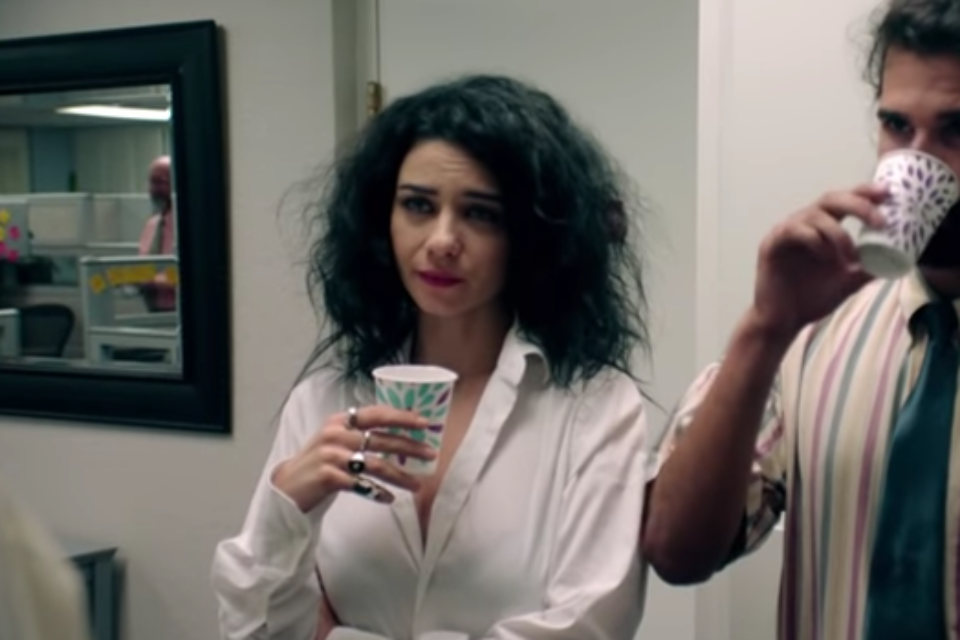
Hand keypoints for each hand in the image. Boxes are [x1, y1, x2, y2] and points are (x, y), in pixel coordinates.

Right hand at [272, 405, 435, 511]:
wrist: (287, 487)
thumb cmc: (319, 463)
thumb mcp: (335, 440)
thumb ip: (360, 433)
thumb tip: (400, 434)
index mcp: (339, 421)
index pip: (376, 414)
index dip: (402, 417)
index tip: (424, 423)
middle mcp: (335, 434)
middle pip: (381, 439)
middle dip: (410, 447)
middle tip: (431, 454)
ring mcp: (331, 455)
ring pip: (376, 465)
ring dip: (400, 476)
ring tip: (417, 484)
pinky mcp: (328, 477)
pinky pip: (362, 485)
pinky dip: (378, 492)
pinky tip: (389, 498)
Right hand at [751, 183, 887, 339]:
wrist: (783, 321)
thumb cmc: (811, 299)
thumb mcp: (848, 282)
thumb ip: (868, 269)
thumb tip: (899, 261)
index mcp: (822, 227)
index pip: (843, 200)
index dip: (865, 193)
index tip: (887, 193)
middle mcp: (803, 223)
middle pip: (830, 199)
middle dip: (858, 205)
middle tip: (879, 222)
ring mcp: (786, 232)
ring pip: (815, 215)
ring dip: (838, 234)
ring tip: (850, 258)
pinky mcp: (771, 244)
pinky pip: (794, 231)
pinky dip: (814, 241)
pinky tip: (825, 258)